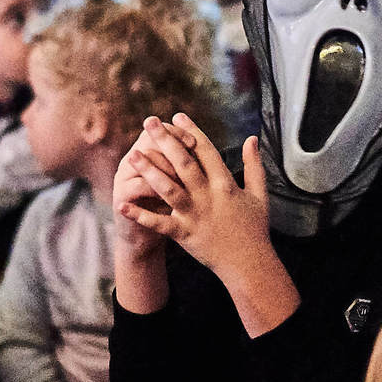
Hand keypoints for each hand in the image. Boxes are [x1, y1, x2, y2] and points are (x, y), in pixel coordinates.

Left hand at [119, 116, 299, 334]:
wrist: (248, 265)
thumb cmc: (255, 228)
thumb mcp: (259, 194)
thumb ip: (254, 165)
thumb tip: (252, 138)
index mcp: (226, 184)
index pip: (206, 151)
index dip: (191, 132)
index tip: (177, 116)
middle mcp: (208, 196)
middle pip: (183, 163)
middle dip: (165, 140)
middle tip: (148, 121)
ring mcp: (194, 215)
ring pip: (168, 188)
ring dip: (149, 171)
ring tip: (132, 155)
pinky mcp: (184, 234)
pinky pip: (159, 223)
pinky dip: (140, 215)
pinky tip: (122, 205)